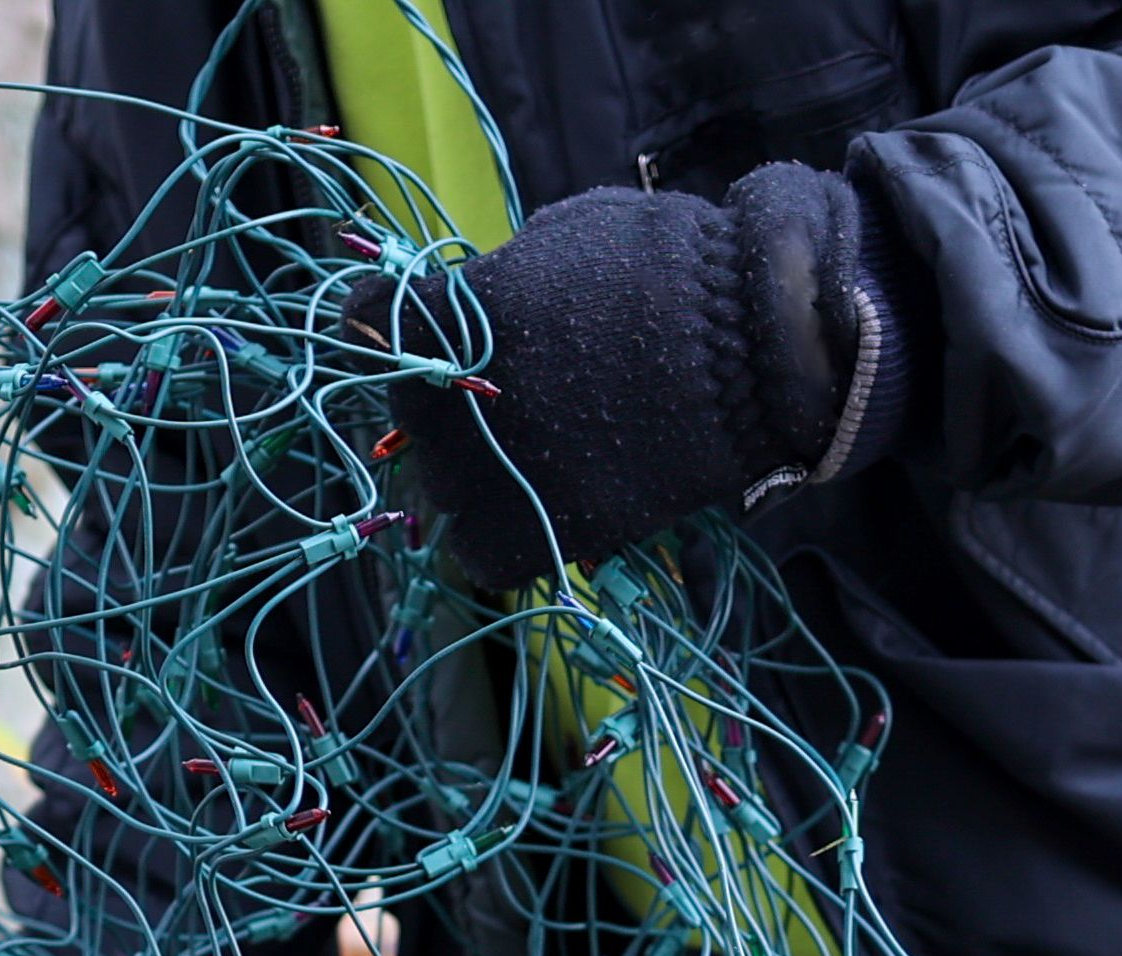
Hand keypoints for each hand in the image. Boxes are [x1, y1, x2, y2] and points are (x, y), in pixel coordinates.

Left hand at [374, 164, 915, 595]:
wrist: (754, 348)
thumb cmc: (669, 267)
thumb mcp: (565, 236)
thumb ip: (498, 279)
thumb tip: (470, 306)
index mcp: (451, 311)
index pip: (368, 319)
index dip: (397, 323)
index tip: (427, 326)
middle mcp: (451, 398)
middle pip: (411, 409)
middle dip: (448, 399)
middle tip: (512, 393)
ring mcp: (491, 471)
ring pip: (445, 485)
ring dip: (478, 470)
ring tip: (543, 450)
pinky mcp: (536, 534)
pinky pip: (482, 552)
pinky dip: (503, 536)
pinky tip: (542, 505)